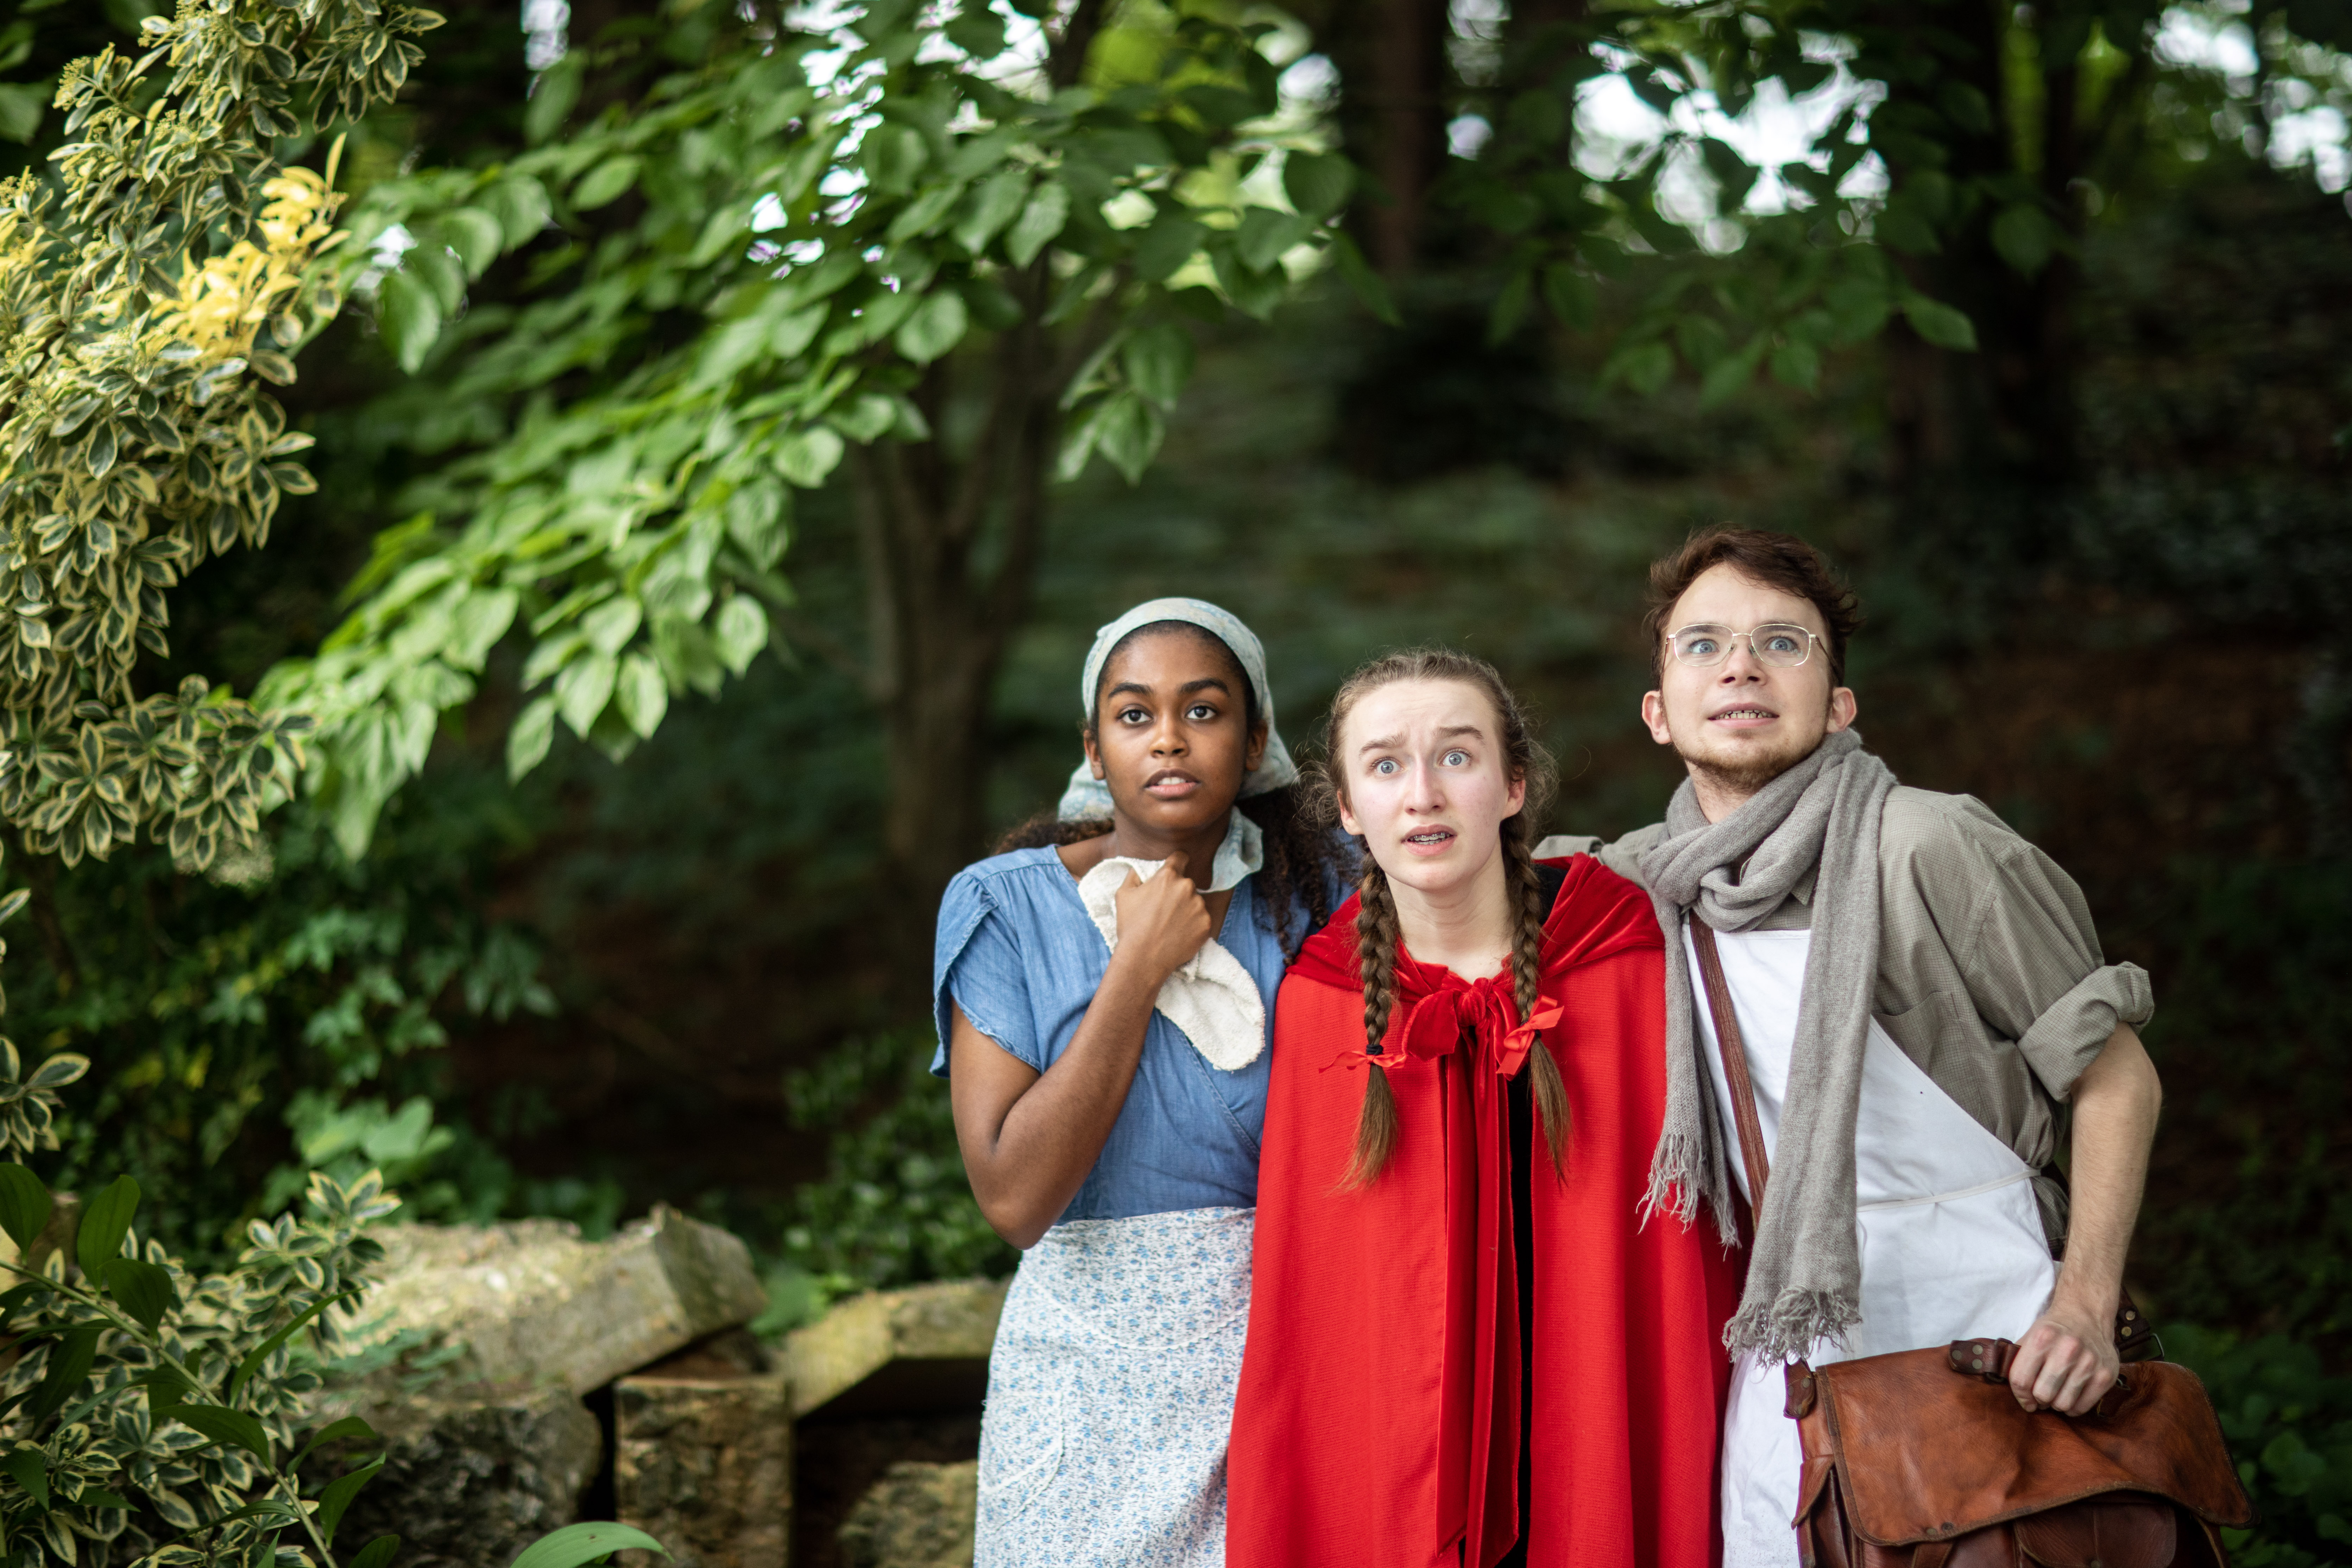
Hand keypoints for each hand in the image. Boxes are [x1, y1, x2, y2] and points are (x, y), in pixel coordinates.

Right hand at [1112, 854, 1212, 984]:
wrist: (1143, 959)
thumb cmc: (1131, 926)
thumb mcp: (1123, 895)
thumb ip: (1134, 875)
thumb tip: (1141, 868)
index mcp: (1168, 876)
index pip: (1180, 857)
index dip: (1177, 863)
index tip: (1175, 871)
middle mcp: (1187, 887)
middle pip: (1187, 884)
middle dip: (1178, 893)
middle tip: (1165, 910)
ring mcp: (1199, 906)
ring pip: (1196, 902)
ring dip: (1187, 910)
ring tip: (1171, 926)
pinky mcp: (1207, 924)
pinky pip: (1202, 920)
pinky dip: (1194, 926)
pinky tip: (1179, 934)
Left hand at [2007, 1298, 2120, 1414]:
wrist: (2086, 1316)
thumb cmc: (2054, 1330)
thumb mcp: (2030, 1336)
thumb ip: (2017, 1360)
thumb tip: (2010, 1390)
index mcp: (2042, 1338)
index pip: (2021, 1379)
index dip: (2020, 1395)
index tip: (2025, 1399)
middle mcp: (2067, 1349)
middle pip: (2043, 1394)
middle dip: (2039, 1398)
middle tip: (2043, 1393)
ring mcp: (2089, 1363)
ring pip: (2063, 1404)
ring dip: (2057, 1404)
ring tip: (2057, 1392)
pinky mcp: (2106, 1375)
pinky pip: (2082, 1407)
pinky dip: (2074, 1407)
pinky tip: (2072, 1394)